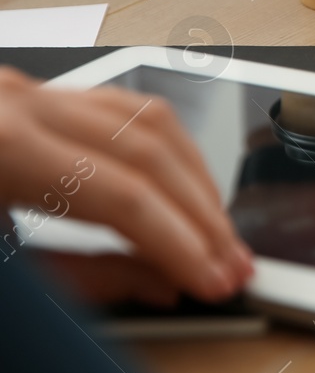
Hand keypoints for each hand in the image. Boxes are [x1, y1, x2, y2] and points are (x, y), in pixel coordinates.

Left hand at [0, 68, 251, 301]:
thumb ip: (82, 274)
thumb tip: (162, 280)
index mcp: (6, 148)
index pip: (125, 197)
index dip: (181, 244)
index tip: (213, 280)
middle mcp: (24, 106)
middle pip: (149, 153)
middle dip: (202, 216)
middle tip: (233, 261)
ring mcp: (31, 92)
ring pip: (149, 120)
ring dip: (195, 178)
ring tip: (218, 227)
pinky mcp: (36, 96)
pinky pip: (122, 108)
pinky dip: (165, 145)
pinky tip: (182, 181)